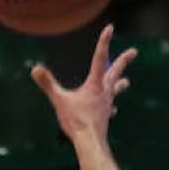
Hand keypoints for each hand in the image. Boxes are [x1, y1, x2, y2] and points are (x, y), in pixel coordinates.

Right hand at [31, 23, 136, 143]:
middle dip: (124, 60)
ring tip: (126, 81)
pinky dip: (111, 104)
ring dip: (120, 83)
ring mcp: (107, 103)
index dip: (104, 42)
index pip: (99, 58)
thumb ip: (48, 84)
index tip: (110, 28)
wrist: (90, 141)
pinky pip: (110, 107)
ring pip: (116, 89)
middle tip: (134, 52)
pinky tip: (112, 109)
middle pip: (115, 71)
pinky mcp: (105, 115)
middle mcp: (105, 91)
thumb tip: (35, 69)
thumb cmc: (76, 120)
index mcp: (95, 84)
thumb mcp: (59, 101)